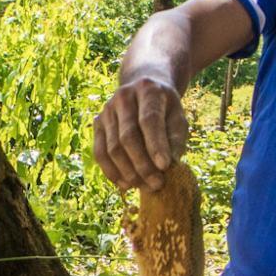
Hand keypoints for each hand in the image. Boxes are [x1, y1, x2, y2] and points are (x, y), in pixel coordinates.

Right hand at [93, 75, 188, 191]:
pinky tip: (125, 184)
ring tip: (144, 187)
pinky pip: (100, 153)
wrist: (143, 88)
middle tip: (157, 184)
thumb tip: (169, 167)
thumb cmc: (165, 108)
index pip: (149, 120)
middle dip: (142, 164)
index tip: (165, 167)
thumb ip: (176, 139)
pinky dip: (111, 172)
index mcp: (148, 90)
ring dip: (128, 172)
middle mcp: (123, 97)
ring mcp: (107, 110)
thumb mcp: (178, 116)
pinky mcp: (97, 124)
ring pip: (113, 148)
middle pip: (128, 136)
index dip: (156, 145)